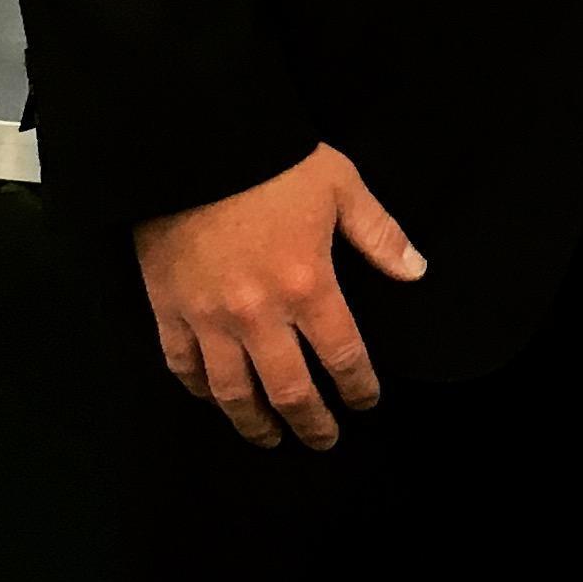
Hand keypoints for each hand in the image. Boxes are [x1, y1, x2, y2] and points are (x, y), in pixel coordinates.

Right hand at [134, 144, 425, 452]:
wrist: (194, 141)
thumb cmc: (273, 161)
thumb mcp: (340, 185)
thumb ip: (379, 234)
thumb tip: (416, 271)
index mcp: (307, 285)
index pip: (343, 356)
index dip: (359, 387)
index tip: (367, 403)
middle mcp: (258, 315)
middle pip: (289, 391)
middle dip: (311, 423)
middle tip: (324, 440)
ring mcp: (208, 318)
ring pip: (232, 392)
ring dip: (254, 423)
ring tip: (270, 438)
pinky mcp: (166, 309)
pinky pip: (182, 365)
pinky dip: (199, 390)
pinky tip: (213, 398)